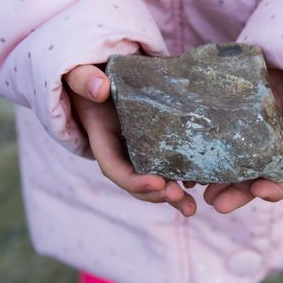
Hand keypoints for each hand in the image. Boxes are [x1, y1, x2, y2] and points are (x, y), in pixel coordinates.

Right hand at [64, 64, 196, 216]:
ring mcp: (138, 152)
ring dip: (172, 195)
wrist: (104, 77)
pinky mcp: (154, 145)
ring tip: (191, 206)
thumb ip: (84, 79)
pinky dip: (182, 178)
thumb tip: (99, 88)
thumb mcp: (81, 76)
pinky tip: (201, 184)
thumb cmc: (91, 77)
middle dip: (157, 194)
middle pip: (136, 182)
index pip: (114, 168)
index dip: (134, 180)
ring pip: (154, 180)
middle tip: (180, 196)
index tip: (158, 182)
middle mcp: (120, 152)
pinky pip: (167, 166)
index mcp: (102, 141)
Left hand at [203, 69, 282, 212]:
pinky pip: (220, 133)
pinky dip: (207, 148)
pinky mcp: (234, 109)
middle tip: (215, 204)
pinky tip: (189, 158)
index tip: (260, 190)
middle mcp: (274, 139)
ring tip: (198, 189)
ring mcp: (252, 125)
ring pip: (234, 159)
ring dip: (217, 178)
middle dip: (237, 192)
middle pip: (255, 174)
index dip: (277, 186)